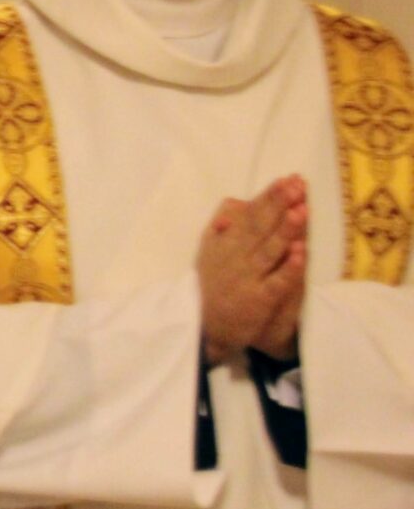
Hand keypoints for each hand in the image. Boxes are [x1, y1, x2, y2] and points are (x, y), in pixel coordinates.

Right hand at [196, 175, 306, 362]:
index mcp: (225, 243)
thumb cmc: (215, 286)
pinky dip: (287, 268)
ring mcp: (248, 279)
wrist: (208, 328)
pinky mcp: (259, 301)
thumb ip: (223, 226)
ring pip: (269, 250)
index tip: (286, 180)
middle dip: (278, 206)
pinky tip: (299, 252)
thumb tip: (236, 200)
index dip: (268, 198)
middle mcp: (236, 258)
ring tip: (300, 210)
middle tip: (296, 186)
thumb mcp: (209, 253)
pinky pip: (276, 282)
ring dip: (285, 230)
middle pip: (260, 228)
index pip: (249, 216)